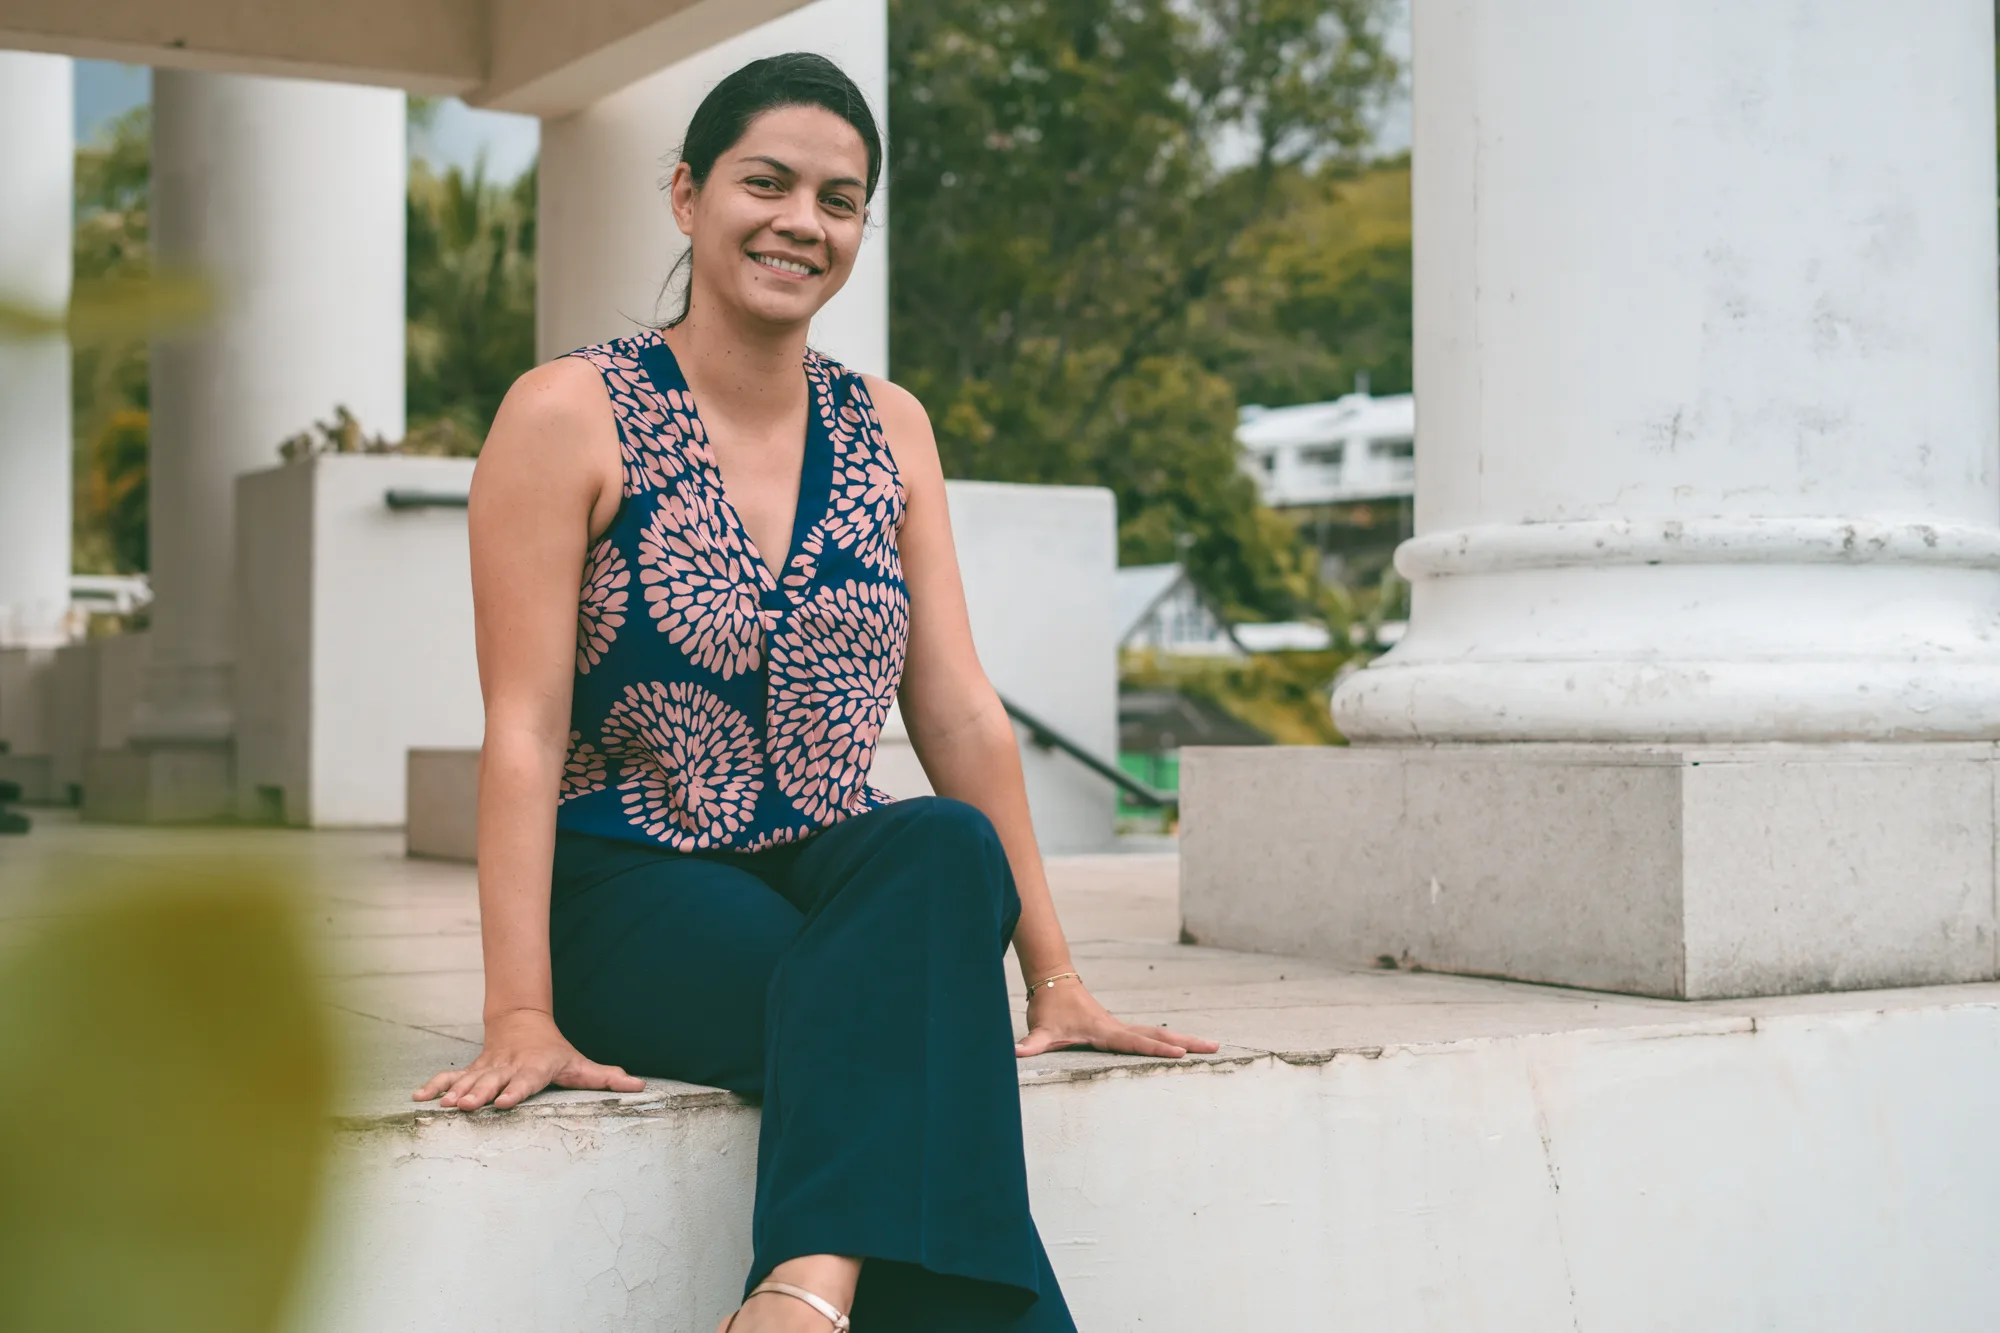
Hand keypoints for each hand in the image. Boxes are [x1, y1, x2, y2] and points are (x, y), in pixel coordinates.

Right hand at [412, 1008, 645, 1110]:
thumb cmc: (555, 1052)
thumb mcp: (580, 1064)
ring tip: (444, 1105)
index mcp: (533, 1069)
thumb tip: (640, 1086)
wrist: (523, 1023)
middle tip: (467, 1106)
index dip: (515, 1091)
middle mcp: (507, 1069)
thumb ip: (607, 1078)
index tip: (504, 1102)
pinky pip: (449, 1078)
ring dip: (455, 1092)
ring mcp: (486, 1069)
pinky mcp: (471, 1071)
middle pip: (492, 1082)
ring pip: (468, 1080)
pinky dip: (434, 1086)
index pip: (525, 1081)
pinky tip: (418, 1098)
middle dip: (479, 1094)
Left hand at [1015, 980, 1219, 1059]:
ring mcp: (1122, 1026)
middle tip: (1216, 1048)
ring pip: (1158, 1032)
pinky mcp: (1120, 1028)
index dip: (1157, 1049)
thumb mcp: (1040, 1029)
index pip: (1135, 1042)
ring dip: (1184, 1039)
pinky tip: (1184, 1046)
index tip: (1180, 1054)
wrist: (1054, 980)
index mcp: (1105, 1030)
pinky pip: (1151, 1034)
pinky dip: (1171, 1039)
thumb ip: (1031, 1044)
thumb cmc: (1049, 1006)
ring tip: (1213, 1046)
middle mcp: (1118, 1027)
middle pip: (1159, 1034)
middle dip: (1187, 1042)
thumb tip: (1014, 1054)